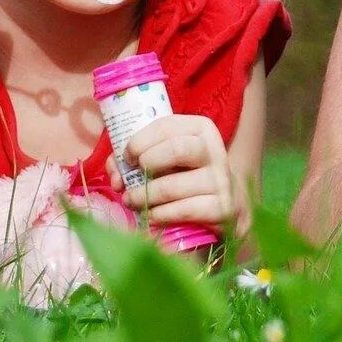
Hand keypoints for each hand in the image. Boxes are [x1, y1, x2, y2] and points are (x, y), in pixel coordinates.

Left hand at [116, 114, 243, 232]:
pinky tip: (151, 215)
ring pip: (172, 186)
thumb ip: (136, 157)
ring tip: (132, 201)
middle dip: (146, 164)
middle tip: (131, 179)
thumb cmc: (185, 174)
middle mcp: (214, 151)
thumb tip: (116, 177)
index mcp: (200, 129)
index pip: (165, 126)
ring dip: (143, 196)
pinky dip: (159, 214)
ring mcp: (220, 180)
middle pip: (176, 149)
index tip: (127, 157)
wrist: (224, 202)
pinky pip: (182, 210)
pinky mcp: (222, 207)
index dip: (139, 141)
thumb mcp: (166, 158)